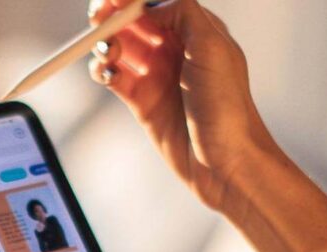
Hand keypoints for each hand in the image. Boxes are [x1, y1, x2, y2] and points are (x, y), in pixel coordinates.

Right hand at [88, 0, 326, 251]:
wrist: (225, 162)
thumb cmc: (228, 108)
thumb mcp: (212, 47)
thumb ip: (183, 14)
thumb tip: (152, 5)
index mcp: (196, 30)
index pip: (156, 2)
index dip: (131, 0)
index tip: (114, 1)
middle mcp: (175, 49)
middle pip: (132, 20)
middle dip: (112, 16)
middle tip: (98, 18)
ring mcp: (156, 75)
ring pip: (119, 47)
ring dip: (106, 44)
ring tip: (108, 53)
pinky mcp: (142, 101)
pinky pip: (113, 77)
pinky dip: (103, 71)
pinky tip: (107, 74)